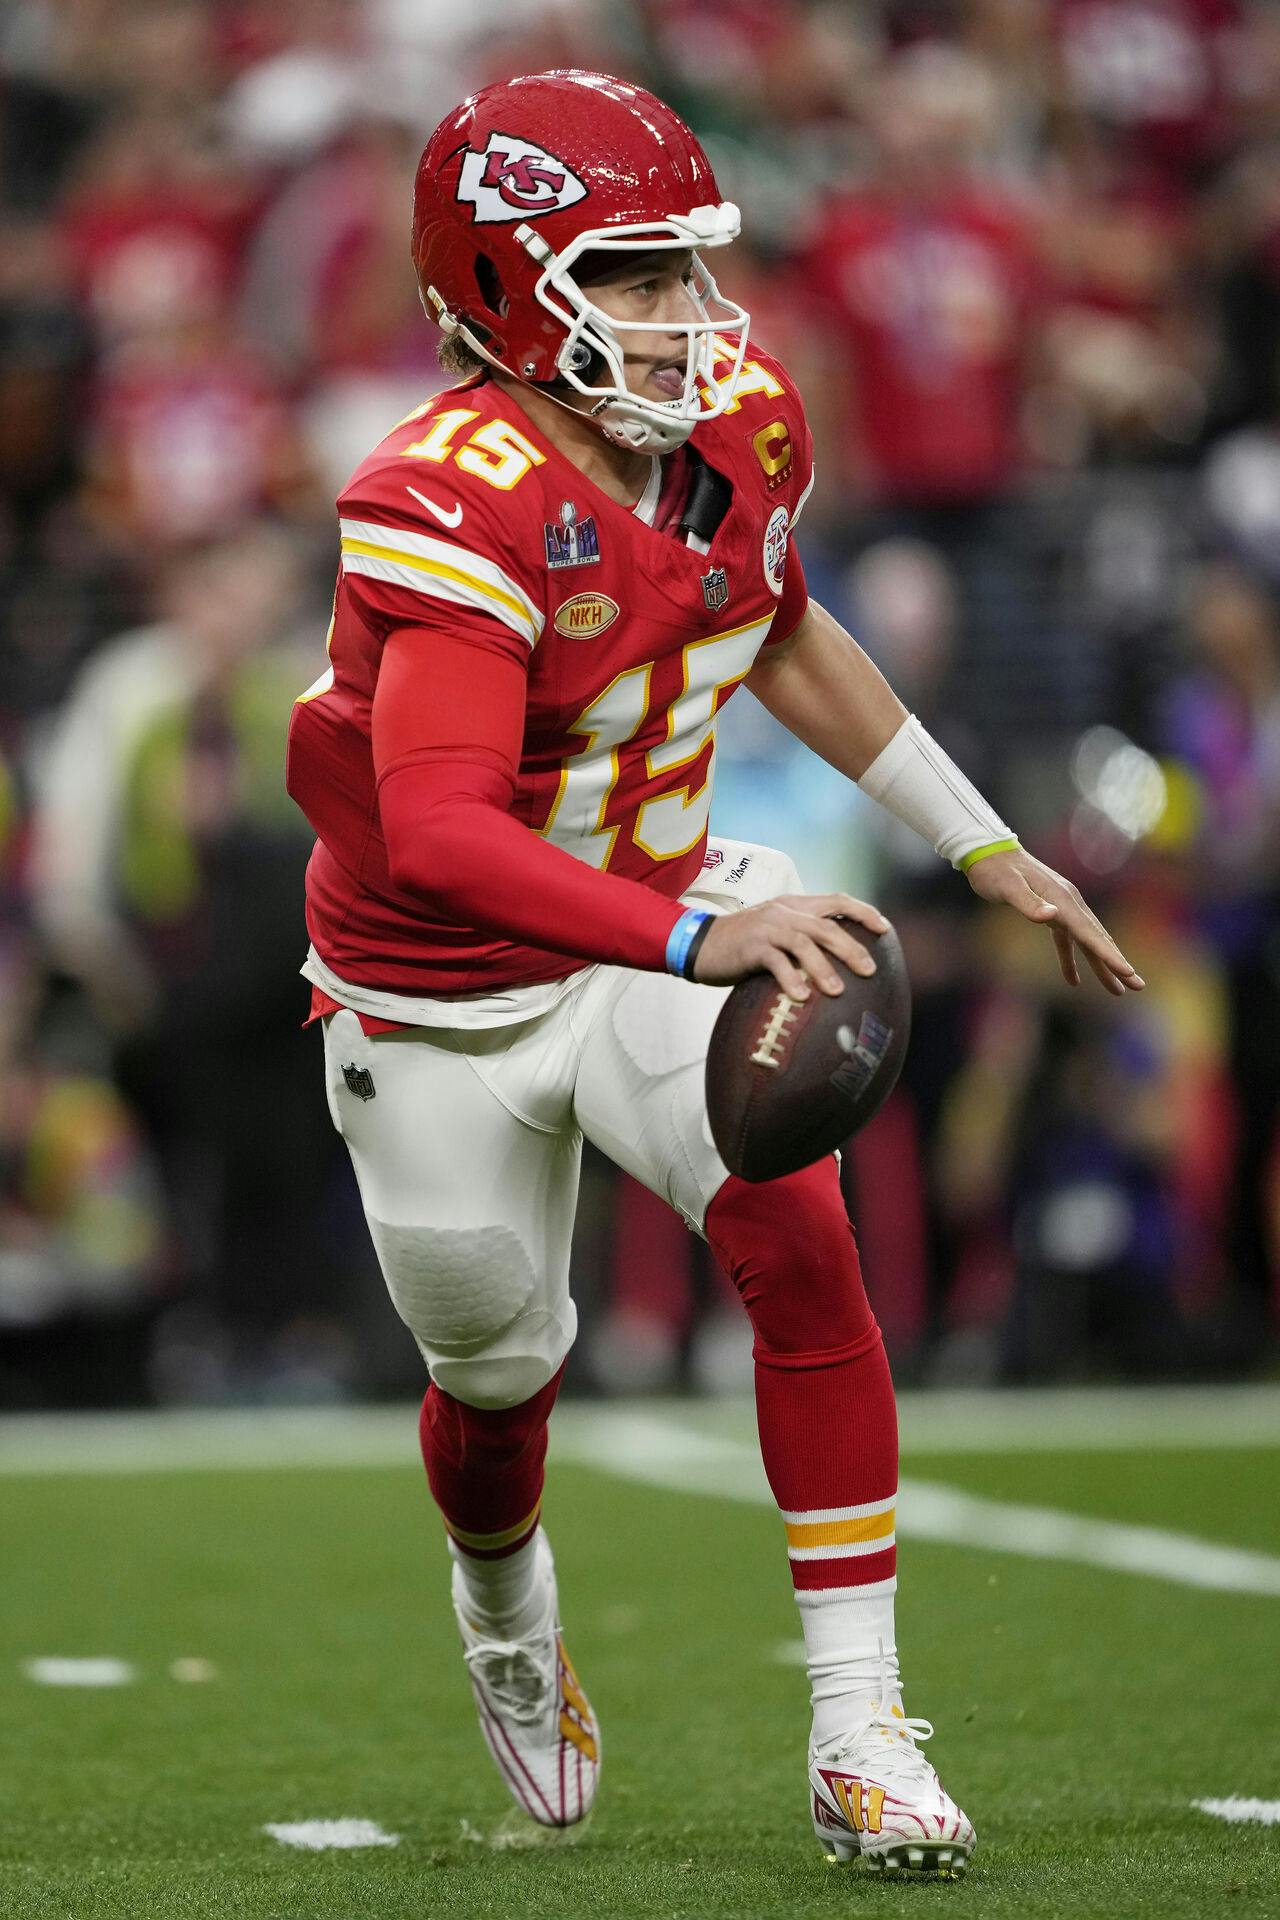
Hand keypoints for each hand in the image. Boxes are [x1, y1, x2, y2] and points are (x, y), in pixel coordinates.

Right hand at [692, 894, 887, 998]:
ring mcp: (768, 927)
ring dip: (824, 967)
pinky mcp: (752, 946)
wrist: (699, 942)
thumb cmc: (741, 944)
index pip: (836, 900)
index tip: (884, 928)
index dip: (863, 912)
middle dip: (851, 947)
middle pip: (826, 926)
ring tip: (837, 991)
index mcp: (794, 905)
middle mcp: (784, 912)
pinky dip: (791, 979)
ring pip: (804, 943)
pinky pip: (776, 962)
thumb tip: (834, 961)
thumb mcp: (775, 932)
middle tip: (870, 970)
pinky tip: (802, 997)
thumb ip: (801, 938)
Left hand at [965, 848, 1144, 995]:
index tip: (1127, 972)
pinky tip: (1074, 980)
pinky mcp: (1052, 911)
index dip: (1109, 954)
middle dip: (1117, 964)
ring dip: (1102, 965)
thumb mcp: (1008, 888)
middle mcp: (1069, 903)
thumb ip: (1029, 903)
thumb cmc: (995, 872)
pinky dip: (1072, 960)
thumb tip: (1051, 916)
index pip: (1090, 933)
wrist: (989, 851)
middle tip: (1138, 986)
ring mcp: (1062, 907)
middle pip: (1098, 939)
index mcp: (1063, 900)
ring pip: (1088, 941)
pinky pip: (1068, 940)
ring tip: (1117, 990)